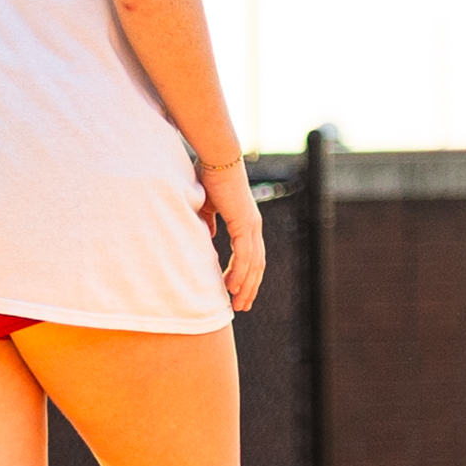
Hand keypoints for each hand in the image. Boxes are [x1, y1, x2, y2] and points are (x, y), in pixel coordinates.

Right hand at [204, 161, 268, 311]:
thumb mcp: (208, 206)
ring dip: (245, 286)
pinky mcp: (245, 223)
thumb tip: (209, 236)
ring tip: (237, 304)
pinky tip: (232, 287)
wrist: (216, 159)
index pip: (252, 257)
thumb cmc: (210, 178)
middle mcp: (253, 227)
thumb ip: (211, 222)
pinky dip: (239, 273)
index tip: (237, 292)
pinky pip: (244, 255)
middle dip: (250, 288)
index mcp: (247, 223)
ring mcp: (252, 226)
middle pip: (257, 266)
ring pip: (253, 265)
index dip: (246, 276)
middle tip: (242, 306)